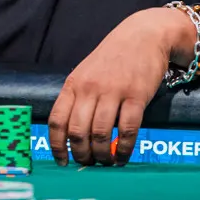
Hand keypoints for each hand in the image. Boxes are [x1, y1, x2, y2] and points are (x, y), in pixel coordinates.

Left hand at [48, 7, 192, 165]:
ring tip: (106, 162)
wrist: (142, 35)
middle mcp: (90, 88)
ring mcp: (113, 91)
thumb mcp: (86, 73)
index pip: (57, 120)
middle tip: (88, 163)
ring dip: (102, 155)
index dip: (57, 146)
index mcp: (74, 84)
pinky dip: (124, 149)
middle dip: (81, 154)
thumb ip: (78, 98)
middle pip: (77, 132)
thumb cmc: (112, 58)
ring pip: (100, 134)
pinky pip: (127, 130)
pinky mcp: (136, 95)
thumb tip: (71, 135)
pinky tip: (123, 157)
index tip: (61, 162)